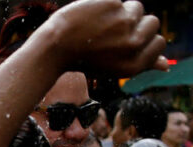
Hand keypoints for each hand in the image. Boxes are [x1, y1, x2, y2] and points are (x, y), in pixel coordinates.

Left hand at [44, 0, 166, 75]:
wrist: (52, 48)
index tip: (124, 42)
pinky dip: (104, 5)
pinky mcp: (112, 5)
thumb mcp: (114, 68)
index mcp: (135, 64)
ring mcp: (124, 22)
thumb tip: (166, 64)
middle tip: (108, 33)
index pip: (159, 42)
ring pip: (136, 7)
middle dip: (133, 24)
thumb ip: (142, 64)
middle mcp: (133, 44)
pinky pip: (118, 0)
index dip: (142, 39)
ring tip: (98, 25)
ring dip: (120, 12)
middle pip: (152, 22)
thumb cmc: (83, 59)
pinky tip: (89, 16)